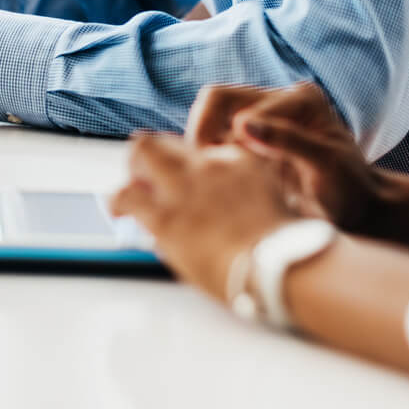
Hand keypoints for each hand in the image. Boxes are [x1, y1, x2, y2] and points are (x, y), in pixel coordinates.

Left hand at [110, 136, 300, 299]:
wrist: (287, 267)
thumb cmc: (291, 249)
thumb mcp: (285, 206)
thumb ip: (261, 197)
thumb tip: (245, 207)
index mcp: (241, 161)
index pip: (201, 148)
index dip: (187, 165)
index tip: (185, 181)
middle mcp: (211, 165)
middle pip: (165, 141)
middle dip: (150, 155)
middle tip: (144, 175)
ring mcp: (187, 187)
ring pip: (143, 152)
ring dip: (133, 171)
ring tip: (129, 192)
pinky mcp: (167, 216)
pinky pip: (128, 195)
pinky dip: (118, 201)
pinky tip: (117, 210)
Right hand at [186, 81, 388, 232]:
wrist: (358, 213)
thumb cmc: (349, 190)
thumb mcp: (326, 164)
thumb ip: (287, 140)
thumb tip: (242, 124)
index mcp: (301, 99)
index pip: (240, 104)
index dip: (228, 136)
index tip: (236, 171)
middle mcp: (277, 101)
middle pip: (215, 100)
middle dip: (203, 134)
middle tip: (208, 170)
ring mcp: (260, 122)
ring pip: (209, 121)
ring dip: (205, 149)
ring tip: (218, 180)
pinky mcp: (249, 143)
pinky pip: (214, 141)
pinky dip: (210, 161)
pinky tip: (223, 185)